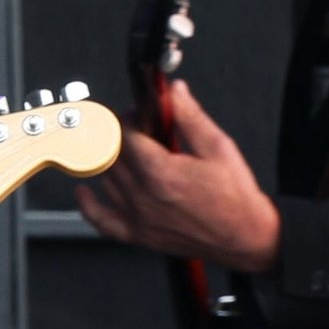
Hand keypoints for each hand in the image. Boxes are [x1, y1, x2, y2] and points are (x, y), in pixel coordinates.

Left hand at [77, 83, 281, 271]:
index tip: (134, 112)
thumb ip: (190, 117)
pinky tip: (83, 190)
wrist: (246, 236)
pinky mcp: (138, 235)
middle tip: (129, 128)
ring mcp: (138, 218)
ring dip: (107, 160)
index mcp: (162, 173)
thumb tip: (174, 92)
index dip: (126, 119)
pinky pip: (101, 221)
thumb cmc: (235, 197)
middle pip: (111, 156)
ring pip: (105, 180)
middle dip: (116, 135)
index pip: (124, 136)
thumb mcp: (218, 147)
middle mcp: (145, 197)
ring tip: (121, 150)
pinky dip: (88, 205)